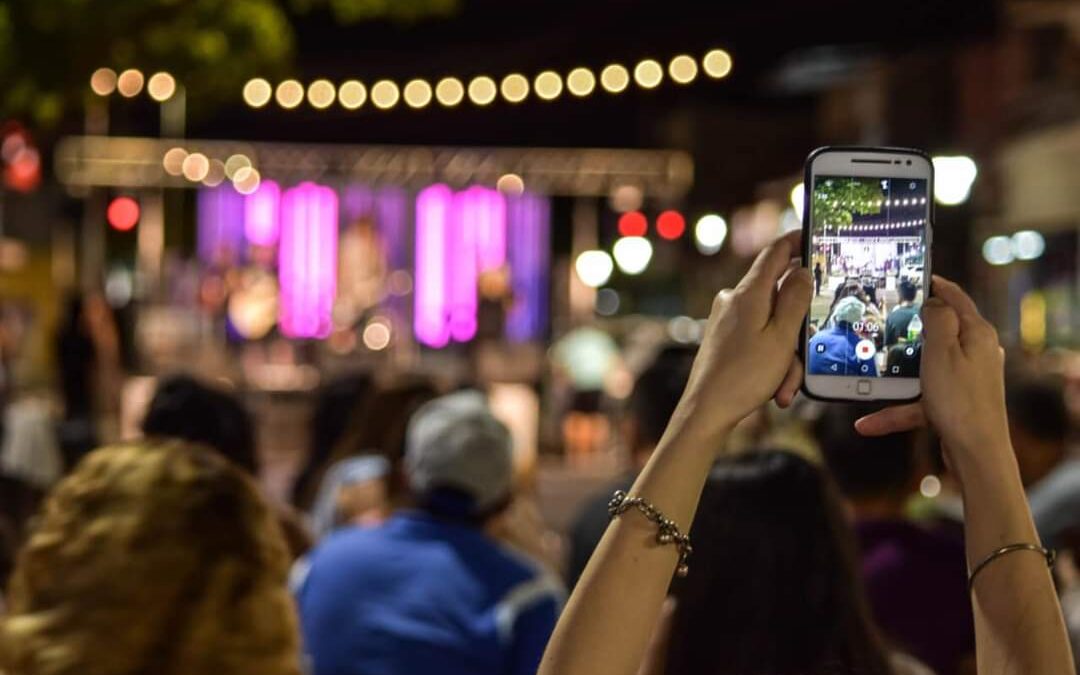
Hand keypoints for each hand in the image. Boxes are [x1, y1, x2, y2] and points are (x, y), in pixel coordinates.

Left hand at [671, 231, 811, 443]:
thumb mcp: (782, 337)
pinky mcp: (724, 337)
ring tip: (783, 387)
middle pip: (780, 300)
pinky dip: (771, 362)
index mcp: (748, 294)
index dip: (796, 242)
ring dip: (785, 357)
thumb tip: (801, 269)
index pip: (775, 253)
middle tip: (802, 361)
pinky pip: (758, 341)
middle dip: (797, 332)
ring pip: (772, 327)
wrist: (706, 410)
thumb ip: (795, 299)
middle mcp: (734, 300)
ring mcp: (727, 319)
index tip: (814, 237)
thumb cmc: (744, 375)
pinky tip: (773, 389)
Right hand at [855, 276, 1010, 467]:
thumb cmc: (960, 400)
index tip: (915, 276)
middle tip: (885, 319)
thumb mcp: (942, 351)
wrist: (977, 452)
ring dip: (895, 375)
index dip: (936, 285)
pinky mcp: (955, 402)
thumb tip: (933, 302)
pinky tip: (868, 423)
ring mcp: (966, 378)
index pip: (956, 298)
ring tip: (869, 374)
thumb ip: (937, 319)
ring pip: (924, 368)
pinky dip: (896, 408)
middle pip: (939, 332)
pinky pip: (919, 400)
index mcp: (976, 334)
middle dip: (910, 329)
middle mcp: (976, 353)